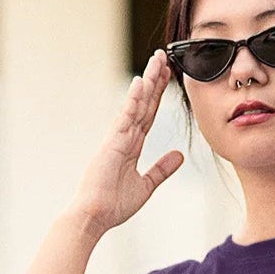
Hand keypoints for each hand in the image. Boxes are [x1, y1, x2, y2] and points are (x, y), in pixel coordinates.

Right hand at [69, 49, 183, 235]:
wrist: (95, 216)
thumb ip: (162, 169)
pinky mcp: (112, 144)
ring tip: (157, 61)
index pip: (149, 114)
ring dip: (148, 82)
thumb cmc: (114, 204)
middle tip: (164, 57)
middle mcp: (124, 137)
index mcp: (131, 145)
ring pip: (136, 105)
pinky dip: (133, 100)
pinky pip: (125, 118)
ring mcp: (117, 138)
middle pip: (144, 103)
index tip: (168, 76)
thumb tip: (179, 155)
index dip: (159, 95)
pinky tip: (141, 83)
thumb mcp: (146, 185)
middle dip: (154, 81)